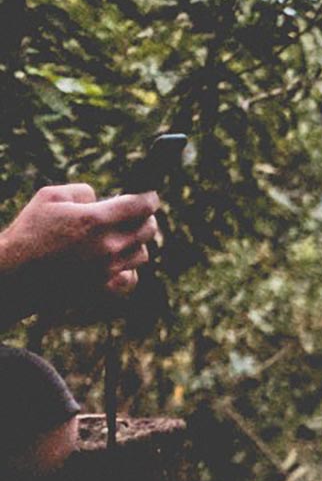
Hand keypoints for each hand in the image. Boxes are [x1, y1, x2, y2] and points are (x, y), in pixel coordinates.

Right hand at [0, 184, 161, 295]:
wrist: (14, 274)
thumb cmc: (29, 232)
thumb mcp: (49, 198)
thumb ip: (82, 192)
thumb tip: (101, 199)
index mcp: (96, 220)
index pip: (141, 206)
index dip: (149, 199)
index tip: (149, 197)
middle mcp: (108, 246)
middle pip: (148, 230)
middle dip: (144, 219)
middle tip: (135, 215)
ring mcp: (108, 270)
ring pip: (142, 254)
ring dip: (135, 243)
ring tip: (120, 237)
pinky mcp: (103, 289)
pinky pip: (131, 279)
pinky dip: (129, 269)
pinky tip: (117, 262)